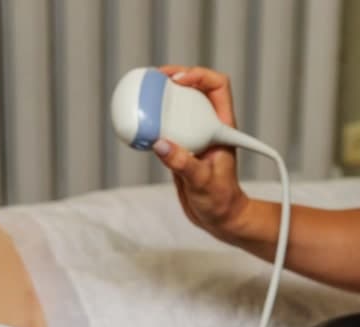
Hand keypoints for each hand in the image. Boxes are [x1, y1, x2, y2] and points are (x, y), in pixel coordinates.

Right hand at [155, 65, 250, 240]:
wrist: (217, 218)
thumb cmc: (220, 200)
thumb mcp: (202, 182)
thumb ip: (183, 163)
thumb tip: (160, 144)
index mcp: (222, 126)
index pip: (217, 86)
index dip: (199, 75)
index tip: (178, 80)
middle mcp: (208, 125)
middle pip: (193, 88)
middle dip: (174, 78)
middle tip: (154, 78)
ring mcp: (193, 134)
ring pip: (178, 105)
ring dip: (161, 96)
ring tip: (142, 93)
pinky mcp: (180, 146)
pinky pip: (165, 125)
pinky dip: (152, 119)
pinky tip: (138, 122)